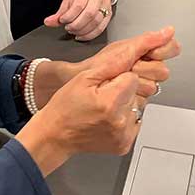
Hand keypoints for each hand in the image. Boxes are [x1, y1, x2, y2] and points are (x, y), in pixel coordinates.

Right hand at [17, 28, 179, 175]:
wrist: (56, 134)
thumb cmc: (65, 106)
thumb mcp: (83, 78)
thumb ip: (113, 64)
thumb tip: (135, 51)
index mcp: (110, 102)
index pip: (132, 77)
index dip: (118, 76)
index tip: (104, 82)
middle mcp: (120, 121)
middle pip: (137, 91)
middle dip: (122, 89)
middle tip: (100, 95)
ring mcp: (124, 134)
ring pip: (137, 105)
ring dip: (124, 103)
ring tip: (103, 107)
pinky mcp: (125, 143)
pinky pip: (135, 121)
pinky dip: (124, 118)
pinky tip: (107, 118)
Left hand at [44, 0, 113, 40]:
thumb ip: (59, 12)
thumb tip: (49, 22)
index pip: (79, 4)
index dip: (69, 15)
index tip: (62, 20)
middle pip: (89, 14)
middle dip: (76, 24)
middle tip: (68, 28)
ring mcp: (106, 5)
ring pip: (96, 21)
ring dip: (83, 30)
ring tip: (74, 31)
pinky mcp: (109, 14)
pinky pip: (101, 27)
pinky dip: (91, 34)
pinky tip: (82, 35)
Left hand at [79, 26, 179, 98]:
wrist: (82, 83)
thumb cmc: (98, 64)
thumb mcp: (123, 48)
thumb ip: (148, 40)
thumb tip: (169, 31)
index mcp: (144, 52)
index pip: (171, 48)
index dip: (163, 51)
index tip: (149, 53)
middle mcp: (146, 68)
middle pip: (163, 70)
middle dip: (144, 68)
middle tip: (129, 66)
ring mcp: (142, 85)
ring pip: (154, 86)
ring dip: (136, 82)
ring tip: (120, 78)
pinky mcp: (137, 101)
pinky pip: (144, 100)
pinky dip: (131, 95)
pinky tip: (121, 90)